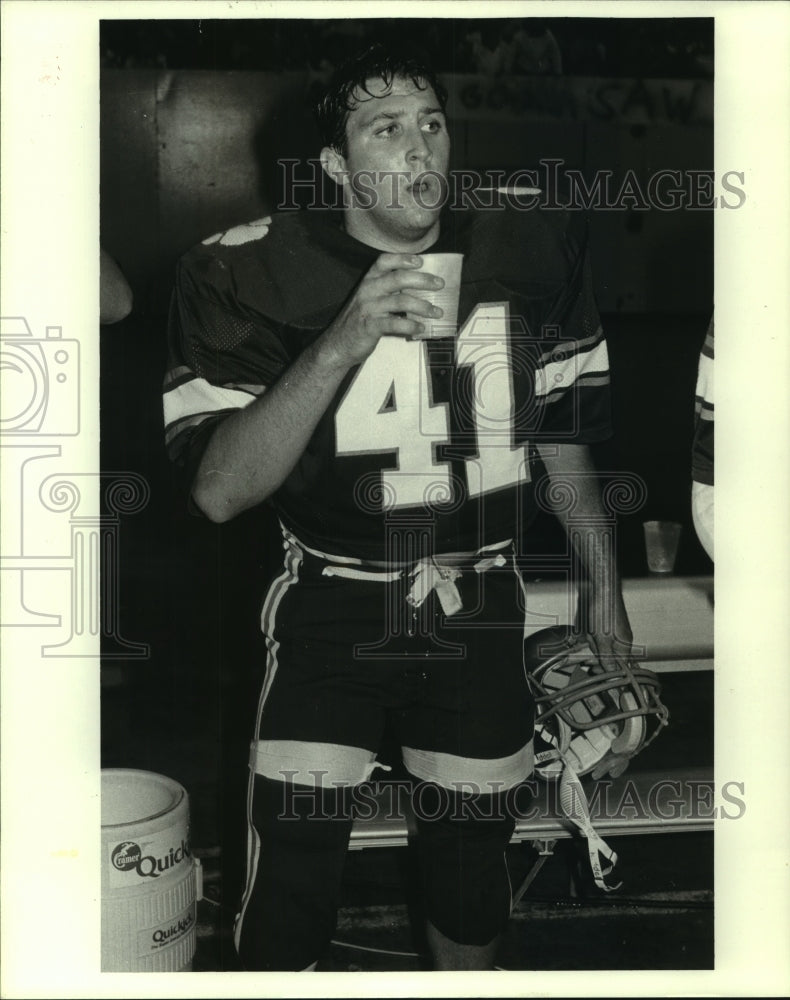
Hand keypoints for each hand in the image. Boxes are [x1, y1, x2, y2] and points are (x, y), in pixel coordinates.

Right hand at [320, 253, 444, 368]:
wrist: (338, 344)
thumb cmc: (359, 321)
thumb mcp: (370, 300)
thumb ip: (387, 292)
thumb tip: (418, 288)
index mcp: (368, 281)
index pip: (384, 261)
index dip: (402, 259)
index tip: (420, 261)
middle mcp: (368, 290)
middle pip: (398, 278)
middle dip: (422, 280)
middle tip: (439, 284)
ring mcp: (368, 308)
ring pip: (400, 301)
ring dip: (423, 306)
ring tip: (437, 312)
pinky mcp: (370, 327)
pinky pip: (394, 324)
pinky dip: (410, 325)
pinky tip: (421, 328)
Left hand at [585, 586, 633, 671]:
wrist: (602, 589)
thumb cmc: (605, 610)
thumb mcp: (602, 640)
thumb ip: (607, 659)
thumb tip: (612, 674)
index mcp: (625, 646)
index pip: (620, 668)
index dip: (607, 672)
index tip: (598, 673)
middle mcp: (623, 640)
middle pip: (608, 657)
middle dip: (597, 652)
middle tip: (592, 645)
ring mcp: (616, 632)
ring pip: (602, 645)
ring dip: (593, 641)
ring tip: (592, 631)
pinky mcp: (609, 625)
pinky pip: (599, 635)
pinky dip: (592, 634)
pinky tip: (590, 627)